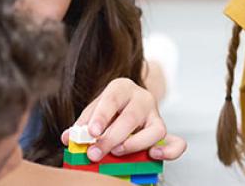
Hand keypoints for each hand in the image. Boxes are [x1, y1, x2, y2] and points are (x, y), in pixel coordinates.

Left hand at [60, 77, 186, 162]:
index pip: (112, 99)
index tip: (92, 133)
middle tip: (95, 153)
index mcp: (121, 88)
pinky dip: (169, 151)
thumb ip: (82, 124)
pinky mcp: (164, 131)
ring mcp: (156, 115)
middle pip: (131, 117)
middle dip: (112, 138)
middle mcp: (142, 98)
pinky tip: (153, 156)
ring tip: (117, 152)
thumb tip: (68, 138)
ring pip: (156, 130)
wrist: (130, 103)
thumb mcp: (94, 110)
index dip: (102, 116)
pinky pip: (176, 142)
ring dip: (135, 144)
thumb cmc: (110, 109)